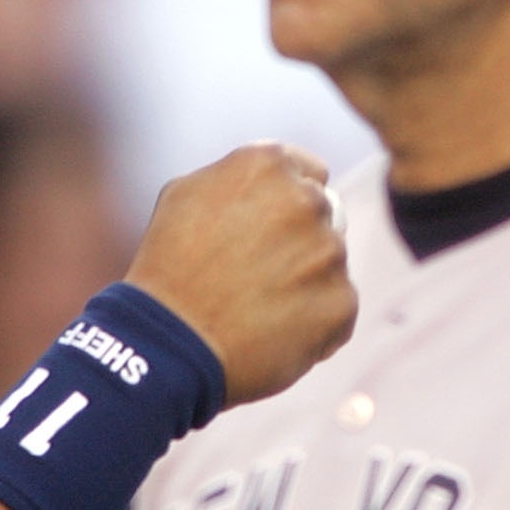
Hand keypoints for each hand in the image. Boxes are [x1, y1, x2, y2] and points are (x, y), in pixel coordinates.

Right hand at [127, 143, 356, 404]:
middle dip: (299, 240)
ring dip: (307, 280)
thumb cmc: (168, 270)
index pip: (309, 172)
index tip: (269, 229)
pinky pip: (338, 309)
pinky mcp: (341, 302)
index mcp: (269, 164)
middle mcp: (307, 200)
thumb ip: (238, 176)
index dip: (288, 203)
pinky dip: (315, 323)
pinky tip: (274, 334)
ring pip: (331, 263)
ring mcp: (329, 252)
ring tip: (258, 307)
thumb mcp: (185, 195)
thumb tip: (277, 178)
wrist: (169, 345)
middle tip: (256, 274)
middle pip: (324, 216)